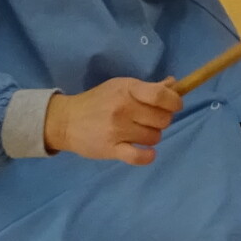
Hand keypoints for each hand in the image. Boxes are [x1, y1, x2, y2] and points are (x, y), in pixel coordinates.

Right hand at [44, 77, 180, 165]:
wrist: (66, 120)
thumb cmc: (98, 101)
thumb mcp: (121, 86)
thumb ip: (149, 87)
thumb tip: (174, 84)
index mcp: (127, 90)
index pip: (160, 95)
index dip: (175, 102)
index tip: (175, 105)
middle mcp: (123, 109)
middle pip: (162, 119)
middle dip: (162, 120)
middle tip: (151, 120)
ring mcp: (117, 130)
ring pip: (153, 137)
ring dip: (152, 136)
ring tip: (140, 132)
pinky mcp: (111, 149)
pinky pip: (137, 156)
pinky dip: (147, 156)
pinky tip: (147, 152)